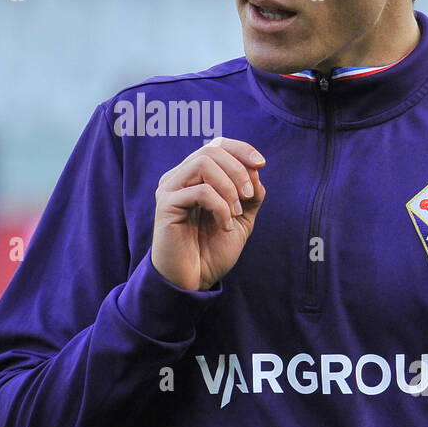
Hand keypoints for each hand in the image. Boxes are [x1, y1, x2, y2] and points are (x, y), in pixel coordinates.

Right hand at [150, 137, 265, 290]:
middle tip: (248, 197)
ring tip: (235, 212)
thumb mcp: (241, 218)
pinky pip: (200, 191)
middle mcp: (178, 177)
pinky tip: (225, 226)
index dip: (240, 149)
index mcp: (194, 177)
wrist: (194, 281)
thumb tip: (256, 170)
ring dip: (229, 186)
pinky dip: (220, 206)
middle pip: (210, 150)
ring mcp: (170, 189)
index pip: (215, 145)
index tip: (261, 165)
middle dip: (238, 170)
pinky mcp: (166, 205)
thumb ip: (250, 194)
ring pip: (203, 163)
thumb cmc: (212, 250)